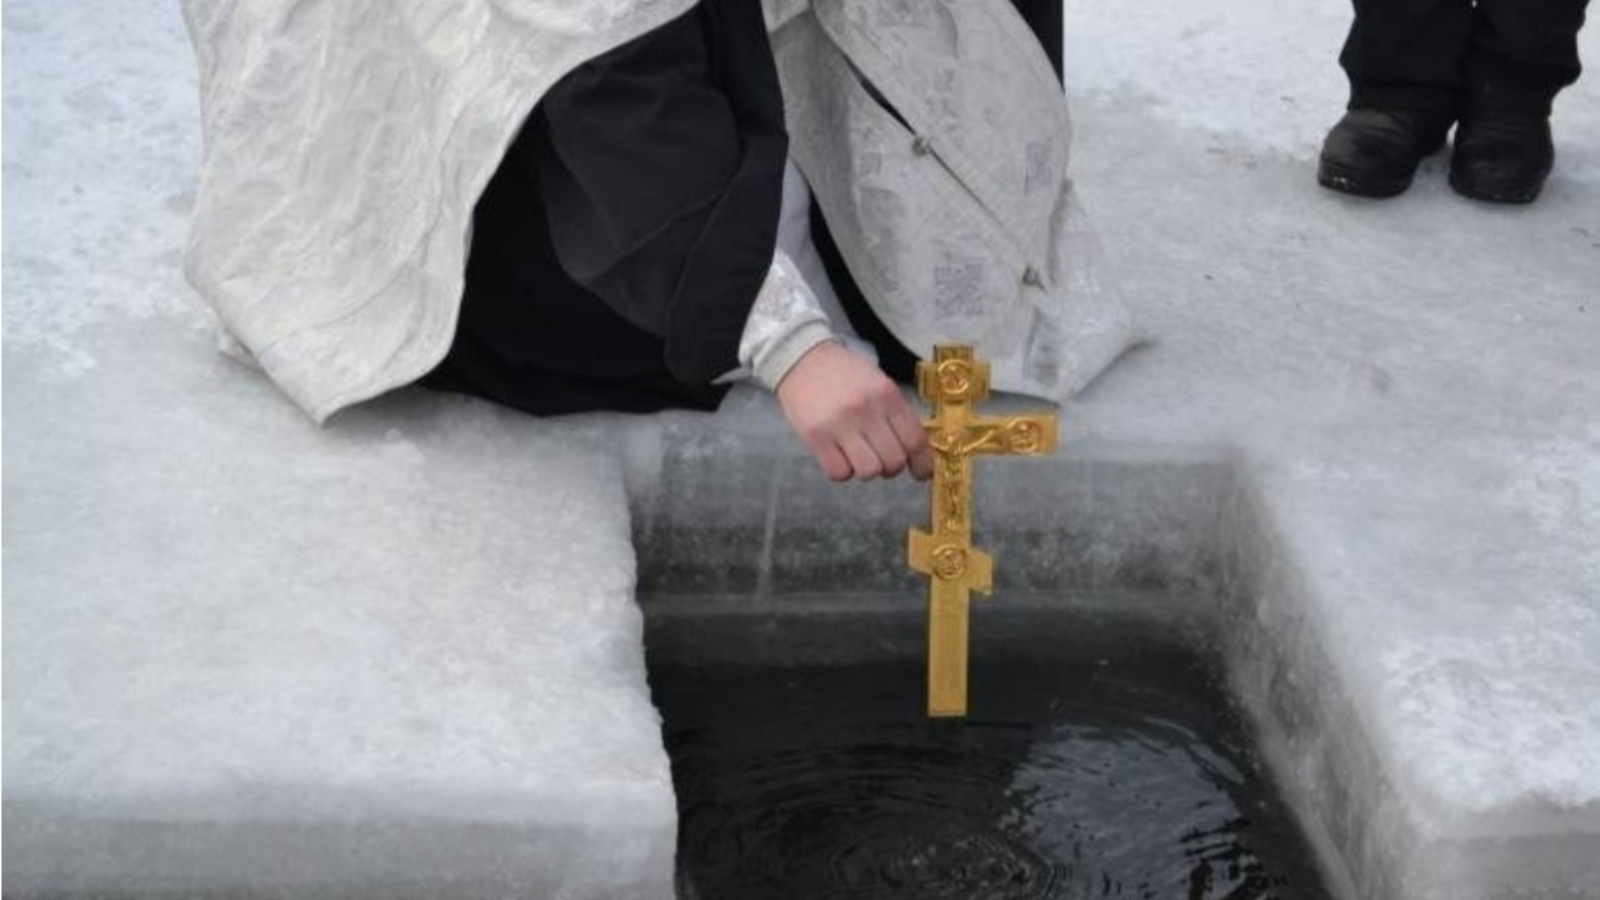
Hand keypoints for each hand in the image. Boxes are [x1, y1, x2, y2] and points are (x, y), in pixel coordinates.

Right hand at [775, 341, 933, 481]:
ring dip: (867, 470)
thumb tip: (916, 455)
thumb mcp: (880, 386)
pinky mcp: (815, 437)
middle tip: (882, 459)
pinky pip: (839, 473)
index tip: (920, 473)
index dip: (922, 463)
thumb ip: (898, 416)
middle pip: (894, 461)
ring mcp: (839, 424)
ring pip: (869, 471)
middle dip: (891, 467)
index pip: (915, 441)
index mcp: (887, 395)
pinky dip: (843, 471)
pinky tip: (840, 456)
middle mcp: (866, 410)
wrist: (803, 359)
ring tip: (859, 456)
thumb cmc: (846, 376)